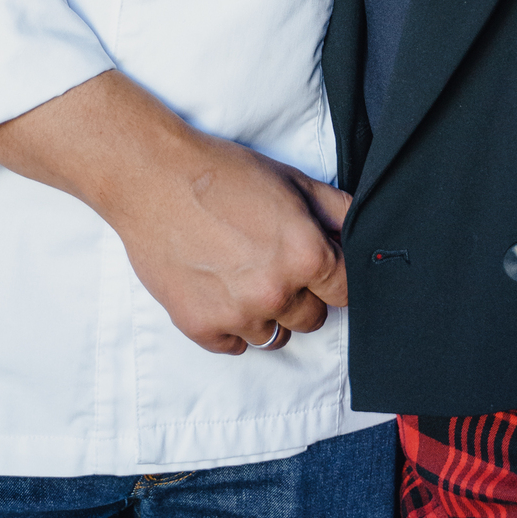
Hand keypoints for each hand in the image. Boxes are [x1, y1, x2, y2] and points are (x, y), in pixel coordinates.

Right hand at [0, 71, 349, 354]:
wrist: (152, 176)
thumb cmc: (221, 171)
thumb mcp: (291, 179)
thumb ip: (336, 210)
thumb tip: (364, 234)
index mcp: (307, 255)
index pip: (347, 292)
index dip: (334, 276)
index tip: (318, 265)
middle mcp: (276, 292)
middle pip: (313, 318)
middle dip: (301, 294)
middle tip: (270, 259)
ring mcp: (237, 315)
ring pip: (274, 336)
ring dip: (266, 312)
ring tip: (240, 270)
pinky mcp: (201, 328)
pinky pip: (235, 345)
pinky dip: (231, 323)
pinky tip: (217, 285)